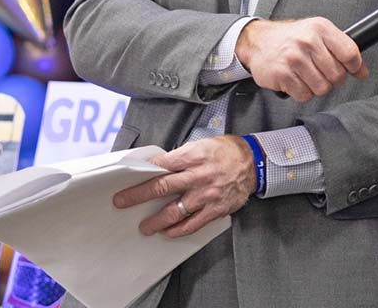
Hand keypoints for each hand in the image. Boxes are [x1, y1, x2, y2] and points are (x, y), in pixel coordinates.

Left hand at [113, 136, 254, 237]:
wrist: (255, 162)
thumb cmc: (229, 151)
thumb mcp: (204, 144)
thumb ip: (183, 156)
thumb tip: (161, 167)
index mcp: (194, 156)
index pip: (162, 165)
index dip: (144, 172)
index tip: (130, 178)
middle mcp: (198, 176)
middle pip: (162, 187)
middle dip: (138, 196)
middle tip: (122, 202)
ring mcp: (206, 195)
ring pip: (174, 211)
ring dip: (156, 221)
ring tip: (145, 227)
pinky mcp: (215, 209)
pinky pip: (192, 224)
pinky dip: (178, 230)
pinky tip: (168, 232)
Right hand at [235, 17, 367, 100]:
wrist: (258, 41)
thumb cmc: (291, 38)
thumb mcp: (318, 34)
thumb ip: (342, 49)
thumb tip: (362, 71)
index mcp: (321, 28)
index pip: (350, 53)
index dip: (355, 66)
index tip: (353, 70)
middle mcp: (307, 42)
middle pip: (337, 75)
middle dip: (333, 78)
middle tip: (322, 71)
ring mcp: (294, 59)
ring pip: (322, 88)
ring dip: (316, 86)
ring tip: (307, 74)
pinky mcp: (282, 75)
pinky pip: (304, 95)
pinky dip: (302, 92)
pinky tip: (296, 79)